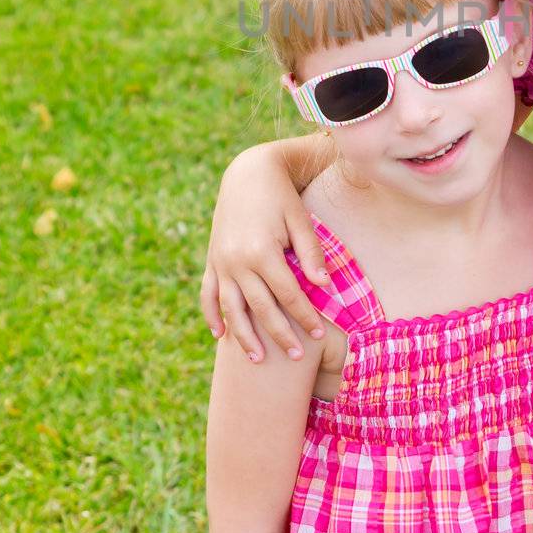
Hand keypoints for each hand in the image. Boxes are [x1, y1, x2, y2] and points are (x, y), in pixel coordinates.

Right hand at [201, 145, 330, 361]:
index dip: (304, 316)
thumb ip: (311, 253)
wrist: (247, 173)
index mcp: (262, 251)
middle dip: (279, 334)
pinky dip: (212, 315)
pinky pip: (208, 294)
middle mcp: (236, 261)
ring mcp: (221, 262)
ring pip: (232, 308)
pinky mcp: (212, 259)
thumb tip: (324, 287)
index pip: (288, 295)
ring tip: (257, 359)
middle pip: (260, 308)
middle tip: (296, 357)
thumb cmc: (281, 196)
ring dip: (244, 336)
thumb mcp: (300, 219)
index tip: (318, 335)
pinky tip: (221, 335)